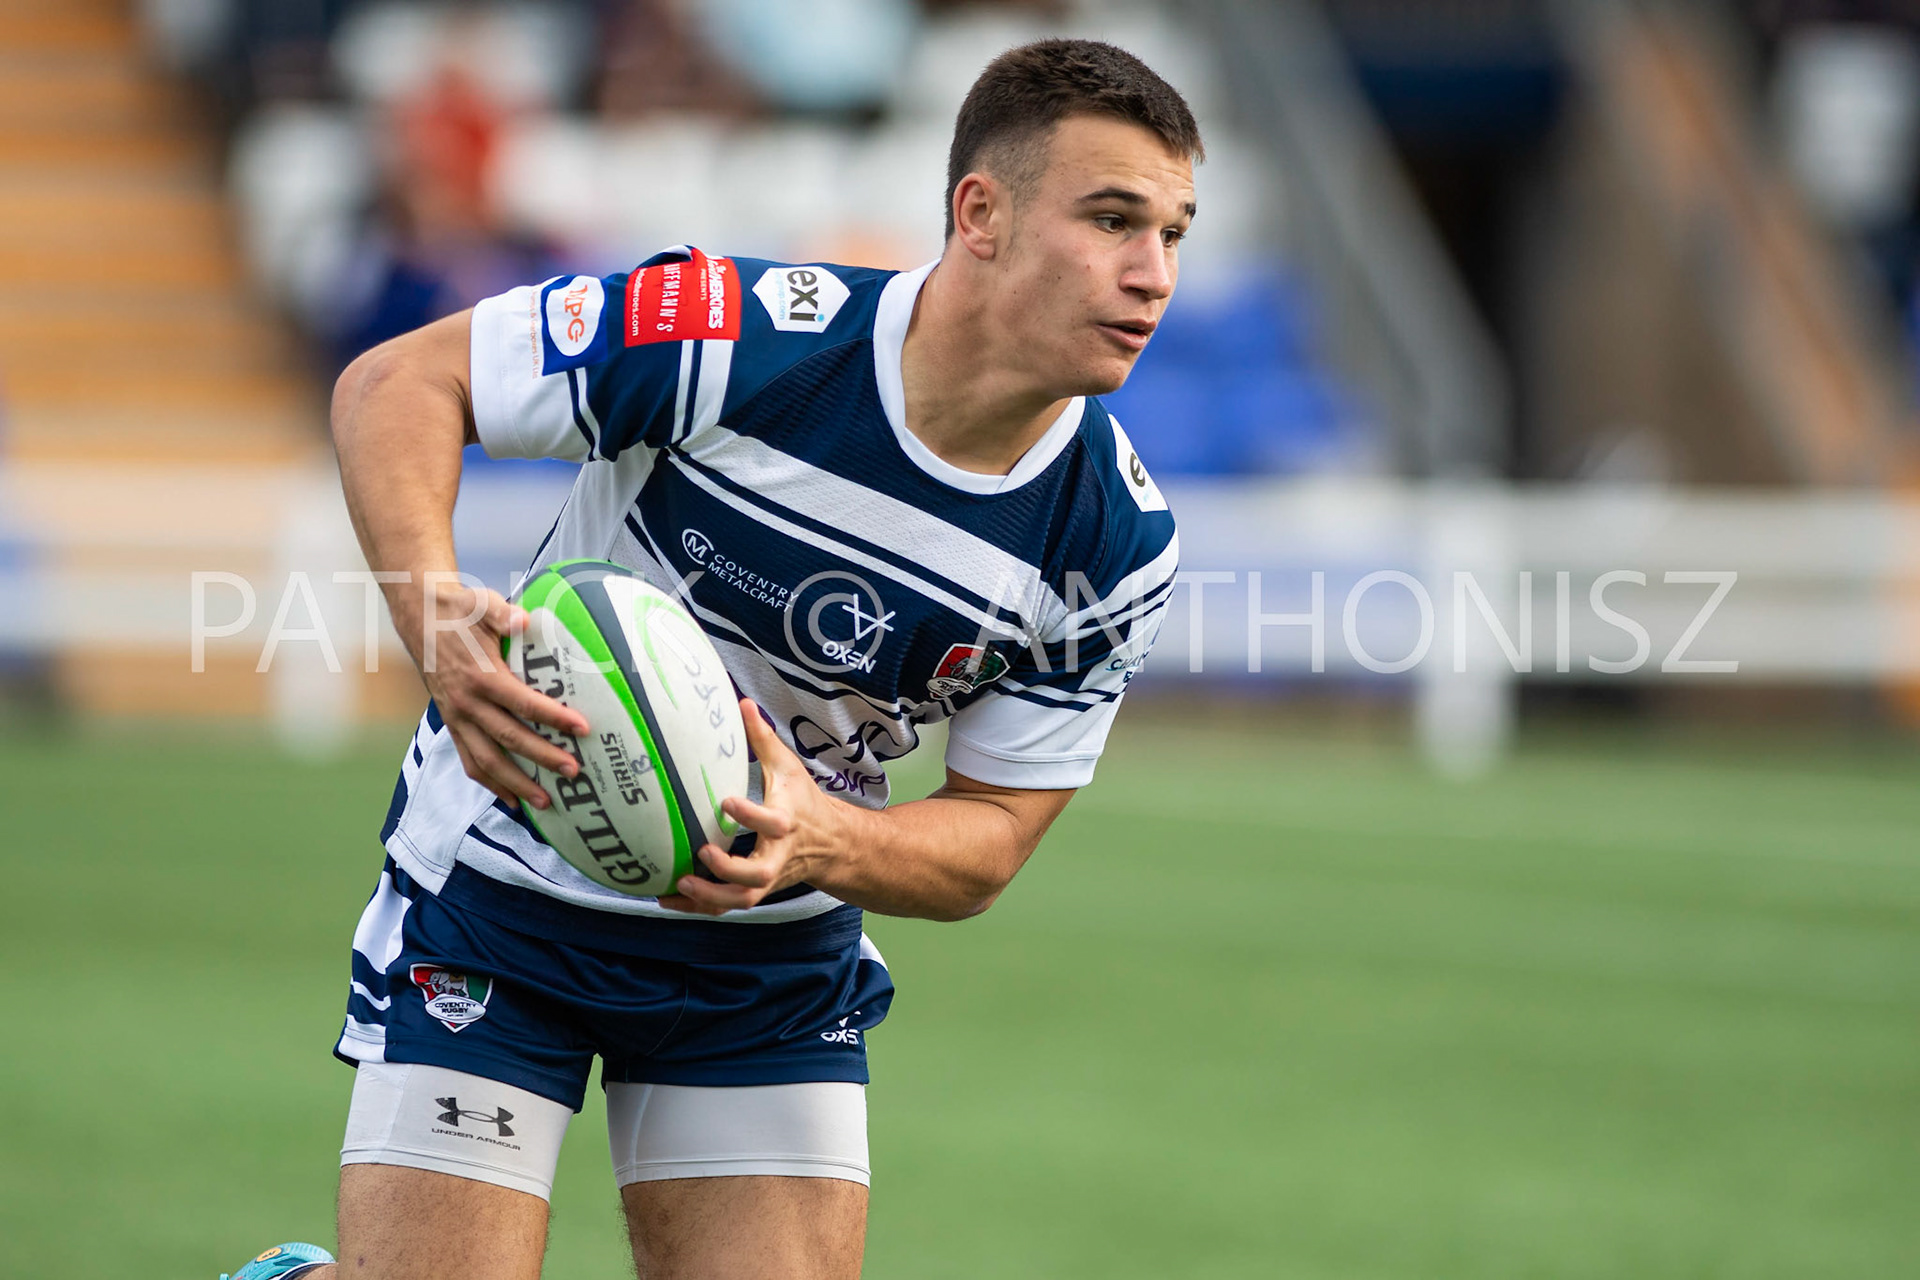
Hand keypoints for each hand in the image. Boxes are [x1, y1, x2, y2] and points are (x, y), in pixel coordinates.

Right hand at [415, 579, 586, 809]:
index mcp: (480, 676)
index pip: (523, 703)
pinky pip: (470, 761)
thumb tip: (525, 620)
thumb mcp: (481, 604)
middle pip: (509, 739)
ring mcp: (457, 718)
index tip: (583, 728)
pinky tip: (512, 798)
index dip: (554, 718)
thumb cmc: (459, 611)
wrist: (420, 618)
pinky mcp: (451, 725)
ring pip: (487, 761)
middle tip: (575, 772)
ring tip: (547, 802)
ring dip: (517, 784)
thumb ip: (503, 615)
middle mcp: (466, 703)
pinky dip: (490, 783)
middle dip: (543, 758)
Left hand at [658, 699, 844, 915]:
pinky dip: (700, 907)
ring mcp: (767, 878)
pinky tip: (669, 900)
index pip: (772, 823)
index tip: (725, 802)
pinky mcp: (756, 889)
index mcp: (786, 823)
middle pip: (757, 874)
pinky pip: (728, 905)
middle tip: (701, 852)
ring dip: (711, 896)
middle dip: (728, 869)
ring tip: (680, 883)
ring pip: (742, 898)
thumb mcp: (789, 767)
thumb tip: (742, 703)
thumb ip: (763, 738)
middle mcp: (777, 856)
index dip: (751, 815)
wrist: (833, 845)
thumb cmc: (804, 802)